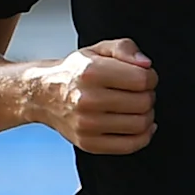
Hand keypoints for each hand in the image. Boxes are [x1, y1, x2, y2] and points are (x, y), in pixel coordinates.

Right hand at [25, 38, 157, 154]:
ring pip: (140, 125)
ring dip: (147, 115)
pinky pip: (130, 145)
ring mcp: (87, 124)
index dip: (150, 78)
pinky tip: (141, 127)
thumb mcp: (99, 49)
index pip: (142, 79)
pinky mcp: (89, 143)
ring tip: (137, 107)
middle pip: (143, 103)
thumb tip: (146, 65)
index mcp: (91, 71)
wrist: (44, 95)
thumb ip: (125, 48)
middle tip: (140, 92)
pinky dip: (143, 136)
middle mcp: (87, 99)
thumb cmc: (76, 72)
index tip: (145, 78)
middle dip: (149, 96)